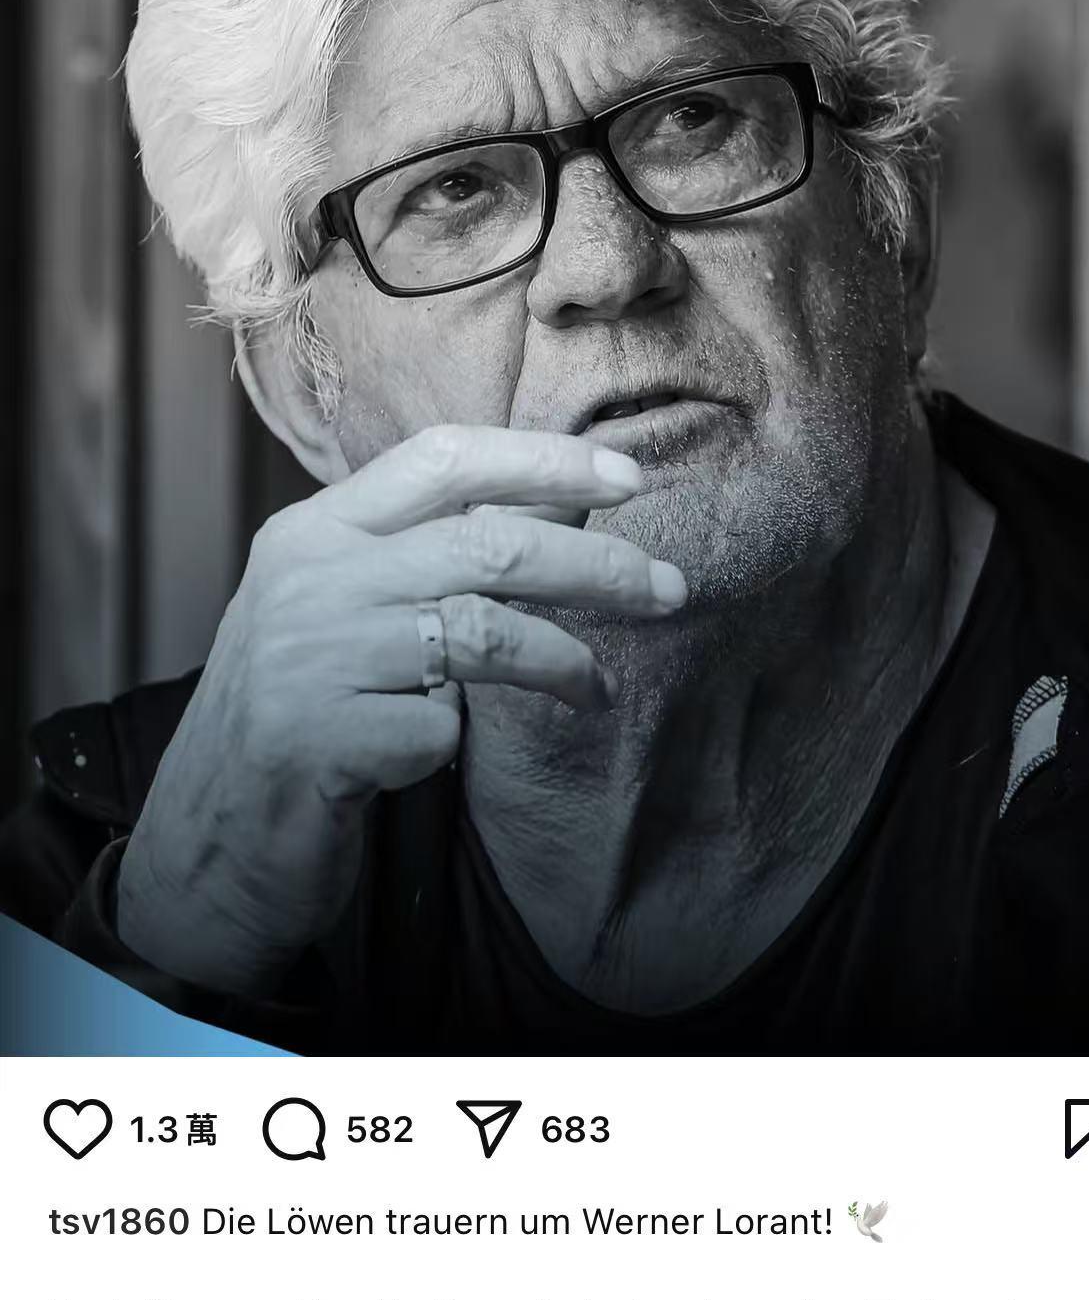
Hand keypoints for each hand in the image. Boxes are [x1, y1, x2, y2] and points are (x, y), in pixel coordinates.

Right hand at [115, 425, 685, 995]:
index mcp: (313, 532)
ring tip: (594, 690)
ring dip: (561, 662)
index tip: (628, 478)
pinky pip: (438, 730)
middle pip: (485, 544)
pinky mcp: (315, 739)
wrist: (208, 841)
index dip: (542, 459)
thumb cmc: (301, 719)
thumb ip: (423, 560)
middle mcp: (306, 580)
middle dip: (597, 567)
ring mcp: (307, 657)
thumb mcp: (343, 616)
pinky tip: (433, 758)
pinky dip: (454, 746)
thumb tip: (562, 505)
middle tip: (669, 590)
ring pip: (480, 633)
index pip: (441, 458)